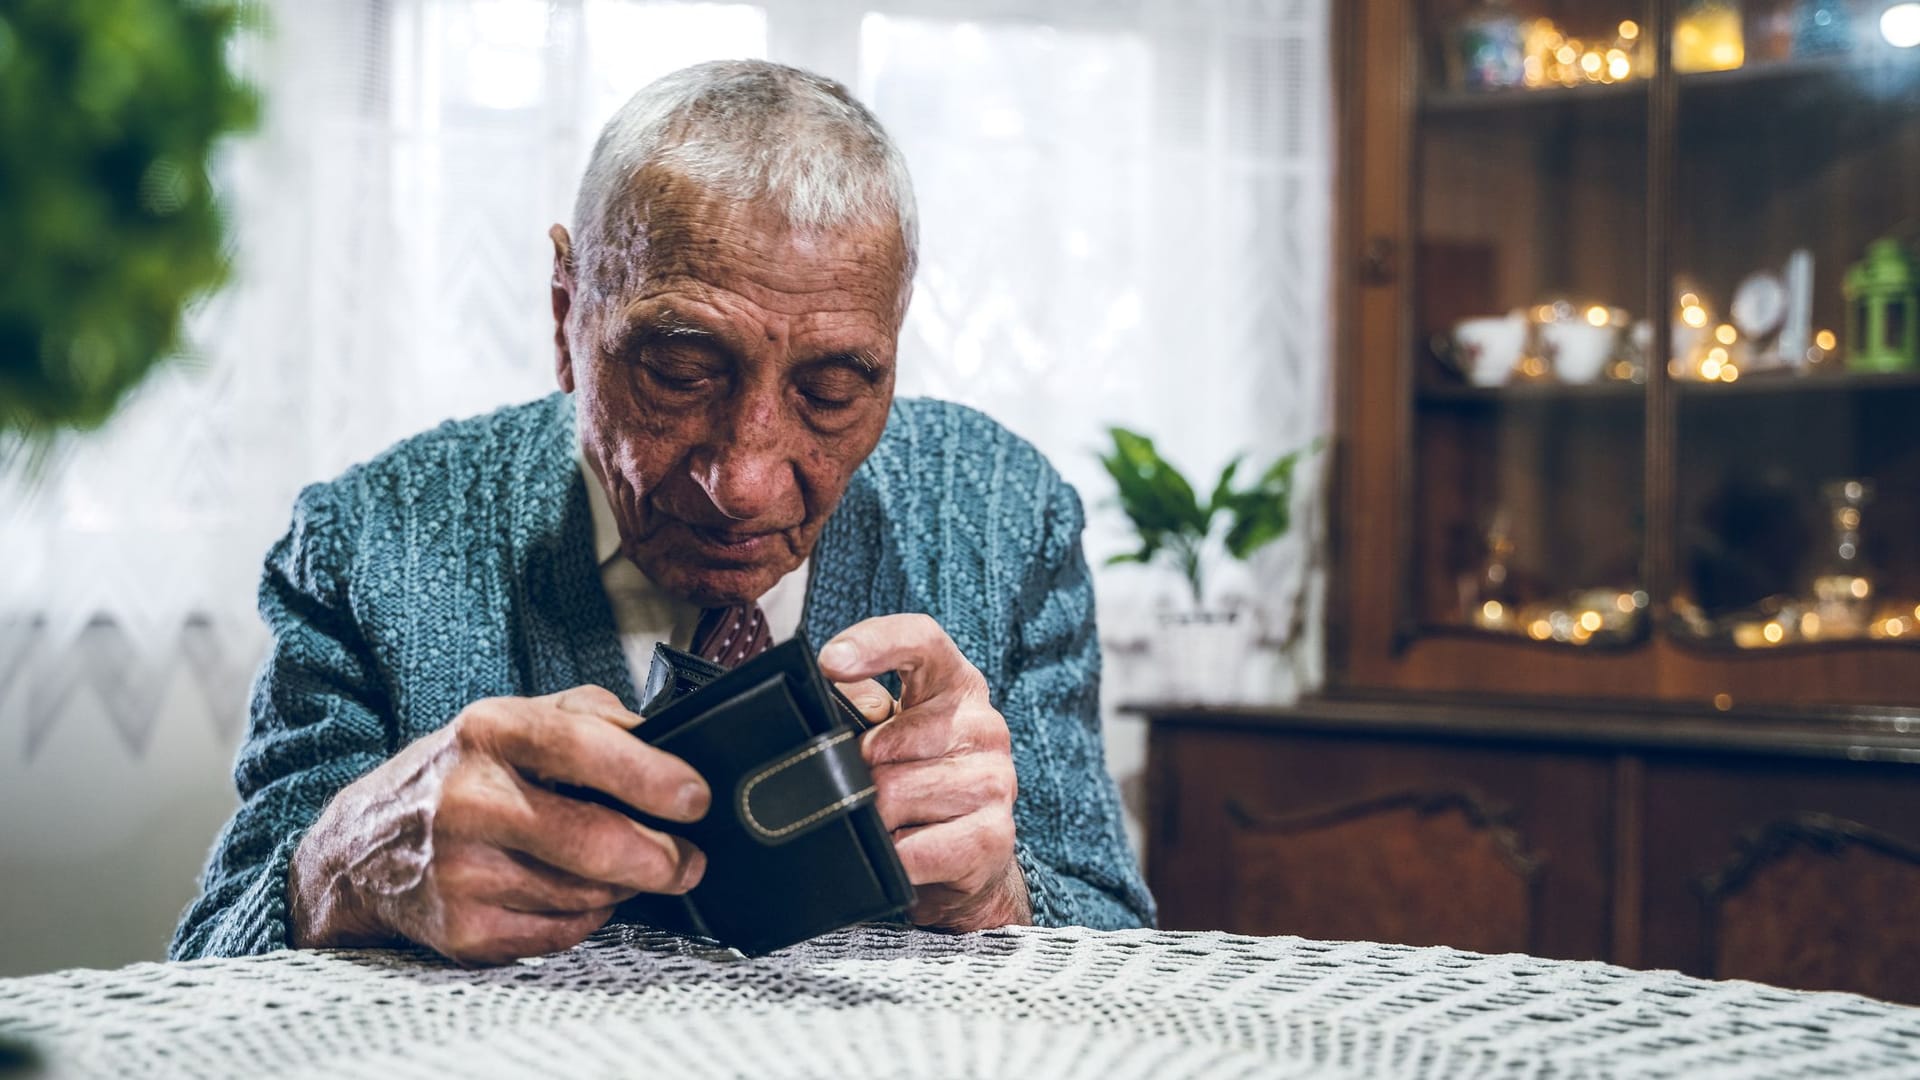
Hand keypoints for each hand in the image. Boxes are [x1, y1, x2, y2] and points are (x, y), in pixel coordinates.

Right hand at [288, 686, 708, 964]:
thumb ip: (593, 716)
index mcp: (491, 731)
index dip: (650, 776)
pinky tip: (573, 893)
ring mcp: (462, 871)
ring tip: (620, 867)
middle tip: (690, 861)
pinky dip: (586, 917)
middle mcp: (469, 800)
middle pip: (591, 841)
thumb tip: (667, 741)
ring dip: (621, 886)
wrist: (362, 846)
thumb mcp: (516, 718)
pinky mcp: (464, 930)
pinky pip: (562, 933)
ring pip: (585, 893)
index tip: (696, 799)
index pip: (582, 749)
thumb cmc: (459, 775)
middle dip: (660, 857)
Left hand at [820, 615, 1030, 930]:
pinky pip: (913, 849)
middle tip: (866, 791)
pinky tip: (902, 853)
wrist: (964, 862)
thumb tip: (839, 714)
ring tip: (889, 824)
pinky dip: (894, 858)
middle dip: (858, 774)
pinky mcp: (994, 835)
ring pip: (893, 796)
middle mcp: (984, 725)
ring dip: (875, 821)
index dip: (874, 644)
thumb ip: (858, 709)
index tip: (830, 662)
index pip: (921, 641)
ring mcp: (996, 779)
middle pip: (884, 742)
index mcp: (954, 684)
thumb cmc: (913, 786)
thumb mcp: (883, 737)